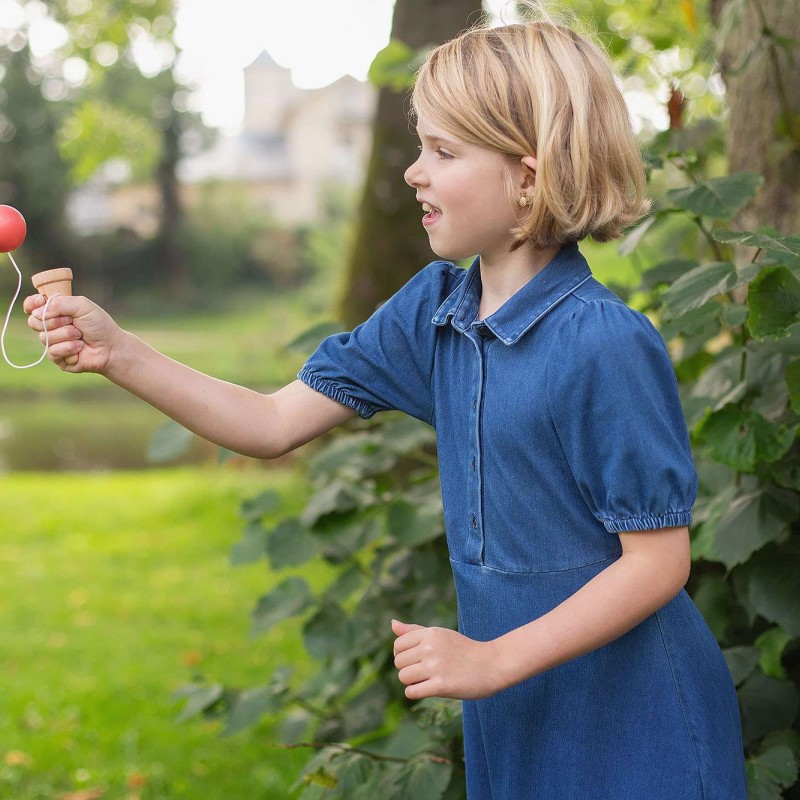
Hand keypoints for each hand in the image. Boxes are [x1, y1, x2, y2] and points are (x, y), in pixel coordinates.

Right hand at [24, 293, 123, 373]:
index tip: (40, 301)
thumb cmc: (100, 325)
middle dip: (54, 321)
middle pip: (34, 322)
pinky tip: (80, 348)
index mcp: (56, 311)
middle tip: (72, 322)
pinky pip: (52, 352)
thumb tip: (37, 312)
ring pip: (44, 337)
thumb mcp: (82, 306)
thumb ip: (60, 303)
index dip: (32, 304)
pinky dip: (68, 348)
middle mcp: (52, 326)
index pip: (32, 306)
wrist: (112, 347)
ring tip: (81, 336)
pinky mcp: (58, 358)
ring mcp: (54, 343)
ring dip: (66, 335)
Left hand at [391, 619, 506, 700]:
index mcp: (430, 633)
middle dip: (407, 669)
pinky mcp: (441, 685)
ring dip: (411, 682)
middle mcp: (430, 647)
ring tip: (426, 680)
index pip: (398, 646)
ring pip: (403, 677)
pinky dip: (415, 693)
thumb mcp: (440, 635)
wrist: (491, 664)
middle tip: (424, 672)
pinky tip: (427, 689)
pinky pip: (412, 692)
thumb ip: (414, 631)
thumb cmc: (463, 650)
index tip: (415, 660)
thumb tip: (392, 624)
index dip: (402, 655)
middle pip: (398, 663)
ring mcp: (435, 666)